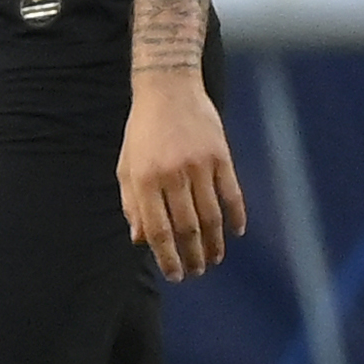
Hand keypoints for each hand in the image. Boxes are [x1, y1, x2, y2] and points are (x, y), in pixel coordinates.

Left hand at [120, 70, 246, 282]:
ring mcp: (198, 164)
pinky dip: (236, 216)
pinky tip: (236, 232)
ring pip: (211, 216)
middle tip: (196, 272)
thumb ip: (131, 203)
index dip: (167, 257)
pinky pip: (231, 193)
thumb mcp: (126, 165)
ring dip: (214, 244)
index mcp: (144, 179)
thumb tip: (140, 240)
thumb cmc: (143, 131)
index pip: (158, 230)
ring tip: (213, 260)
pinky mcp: (220, 155)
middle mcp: (171, 174)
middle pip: (186, 228)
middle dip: (192, 256)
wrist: (168, 87)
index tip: (175, 275)